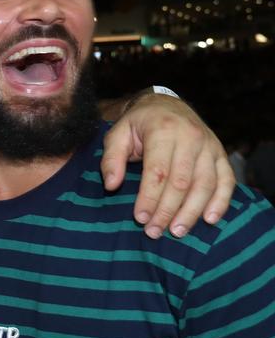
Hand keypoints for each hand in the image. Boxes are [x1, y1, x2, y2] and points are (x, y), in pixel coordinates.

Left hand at [102, 93, 234, 237]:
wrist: (166, 105)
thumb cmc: (138, 124)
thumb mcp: (117, 134)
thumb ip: (111, 159)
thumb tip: (111, 185)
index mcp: (163, 130)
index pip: (158, 171)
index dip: (149, 198)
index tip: (140, 218)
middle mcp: (191, 137)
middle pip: (182, 182)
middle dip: (167, 210)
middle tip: (154, 232)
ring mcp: (209, 145)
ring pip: (205, 184)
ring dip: (192, 212)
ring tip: (177, 232)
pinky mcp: (220, 154)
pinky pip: (226, 180)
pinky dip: (220, 201)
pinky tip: (209, 220)